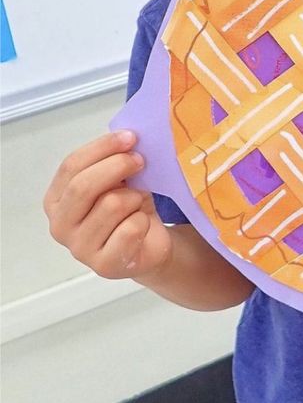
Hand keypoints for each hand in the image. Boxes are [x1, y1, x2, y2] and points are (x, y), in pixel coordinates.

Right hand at [44, 130, 173, 279]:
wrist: (148, 247)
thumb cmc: (128, 210)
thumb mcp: (117, 181)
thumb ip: (111, 162)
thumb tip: (126, 141)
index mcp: (56, 200)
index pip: (71, 166)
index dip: (101, 148)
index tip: (129, 137)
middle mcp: (60, 225)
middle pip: (83, 186)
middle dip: (117, 166)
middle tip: (140, 161)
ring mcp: (79, 248)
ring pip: (111, 205)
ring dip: (134, 197)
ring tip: (138, 202)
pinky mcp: (104, 265)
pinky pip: (130, 229)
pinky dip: (143, 220)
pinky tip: (142, 224)